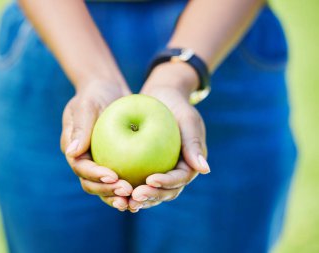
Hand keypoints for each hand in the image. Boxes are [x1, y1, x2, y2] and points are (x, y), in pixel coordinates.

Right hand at [60, 81, 132, 210]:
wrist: (107, 89)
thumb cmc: (94, 94)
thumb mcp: (86, 106)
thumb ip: (80, 127)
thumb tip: (72, 153)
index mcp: (74, 150)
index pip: (81, 168)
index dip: (95, 176)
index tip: (113, 177)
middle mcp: (85, 160)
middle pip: (92, 184)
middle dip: (107, 191)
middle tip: (127, 191)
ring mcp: (100, 162)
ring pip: (106, 187)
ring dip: (118, 195)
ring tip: (135, 199)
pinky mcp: (115, 161)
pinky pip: (122, 177)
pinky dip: (131, 186)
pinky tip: (145, 190)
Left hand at [128, 66, 209, 211]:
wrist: (162, 98)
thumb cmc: (177, 105)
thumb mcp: (188, 119)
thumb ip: (194, 143)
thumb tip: (205, 169)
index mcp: (189, 165)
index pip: (179, 179)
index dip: (166, 183)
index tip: (150, 180)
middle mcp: (176, 173)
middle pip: (166, 192)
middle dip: (151, 197)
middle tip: (134, 196)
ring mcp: (161, 172)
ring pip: (151, 192)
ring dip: (140, 199)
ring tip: (124, 201)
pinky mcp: (146, 169)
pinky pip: (137, 181)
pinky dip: (128, 188)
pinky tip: (114, 189)